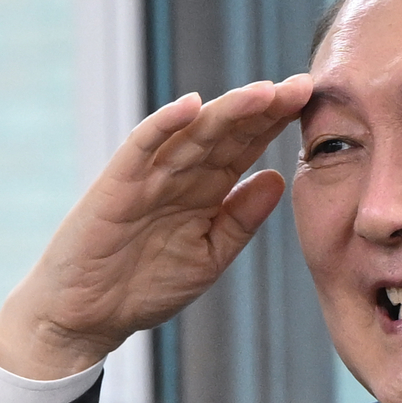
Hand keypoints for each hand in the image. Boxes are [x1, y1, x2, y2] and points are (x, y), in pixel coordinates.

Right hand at [0, 76, 312, 379]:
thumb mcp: (209, 256)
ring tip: (265, 92)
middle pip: (227, 131)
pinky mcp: (118, 183)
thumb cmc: (144, 286)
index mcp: (204, 189)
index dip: (277, 123)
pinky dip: (165, 124)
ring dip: (228, 110)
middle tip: (302, 86)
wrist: (87, 316)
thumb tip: (279, 178)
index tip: (314, 103)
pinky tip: (192, 105)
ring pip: (193, 132)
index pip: (246, 146)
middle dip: (263, 108)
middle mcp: (180, 173)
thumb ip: (241, 220)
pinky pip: (142, 146)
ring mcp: (149, 174)